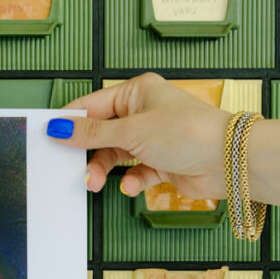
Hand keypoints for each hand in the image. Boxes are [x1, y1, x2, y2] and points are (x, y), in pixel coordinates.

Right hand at [47, 72, 231, 199]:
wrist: (230, 160)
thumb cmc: (187, 132)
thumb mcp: (130, 131)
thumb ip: (91, 133)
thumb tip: (58, 127)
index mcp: (136, 93)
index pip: (92, 105)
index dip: (70, 123)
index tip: (49, 138)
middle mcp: (144, 113)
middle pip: (101, 133)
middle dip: (88, 153)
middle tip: (73, 168)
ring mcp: (153, 138)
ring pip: (115, 155)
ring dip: (104, 170)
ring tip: (96, 183)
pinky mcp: (162, 162)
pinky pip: (135, 172)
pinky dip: (131, 181)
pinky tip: (133, 186)